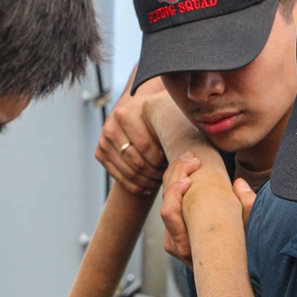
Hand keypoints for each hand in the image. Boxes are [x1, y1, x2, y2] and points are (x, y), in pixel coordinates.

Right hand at [93, 69, 168, 195]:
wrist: (136, 109)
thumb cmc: (157, 114)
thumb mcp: (166, 113)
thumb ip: (177, 124)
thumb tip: (195, 146)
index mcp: (126, 114)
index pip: (146, 147)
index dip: (163, 160)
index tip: (177, 164)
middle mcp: (111, 127)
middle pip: (136, 162)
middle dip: (156, 173)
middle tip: (170, 176)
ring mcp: (103, 141)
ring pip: (128, 172)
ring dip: (147, 181)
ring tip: (162, 181)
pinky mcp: (100, 153)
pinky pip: (119, 177)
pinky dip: (135, 186)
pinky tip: (149, 187)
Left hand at [160, 158, 256, 265]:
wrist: (232, 276)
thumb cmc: (244, 257)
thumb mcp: (251, 234)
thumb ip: (248, 209)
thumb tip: (239, 184)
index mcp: (188, 247)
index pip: (168, 214)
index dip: (174, 192)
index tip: (189, 178)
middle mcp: (176, 244)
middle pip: (165, 201)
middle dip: (177, 174)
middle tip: (194, 157)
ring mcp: (174, 238)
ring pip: (165, 200)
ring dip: (176, 175)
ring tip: (192, 157)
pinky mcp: (175, 232)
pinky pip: (170, 203)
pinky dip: (177, 183)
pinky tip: (190, 169)